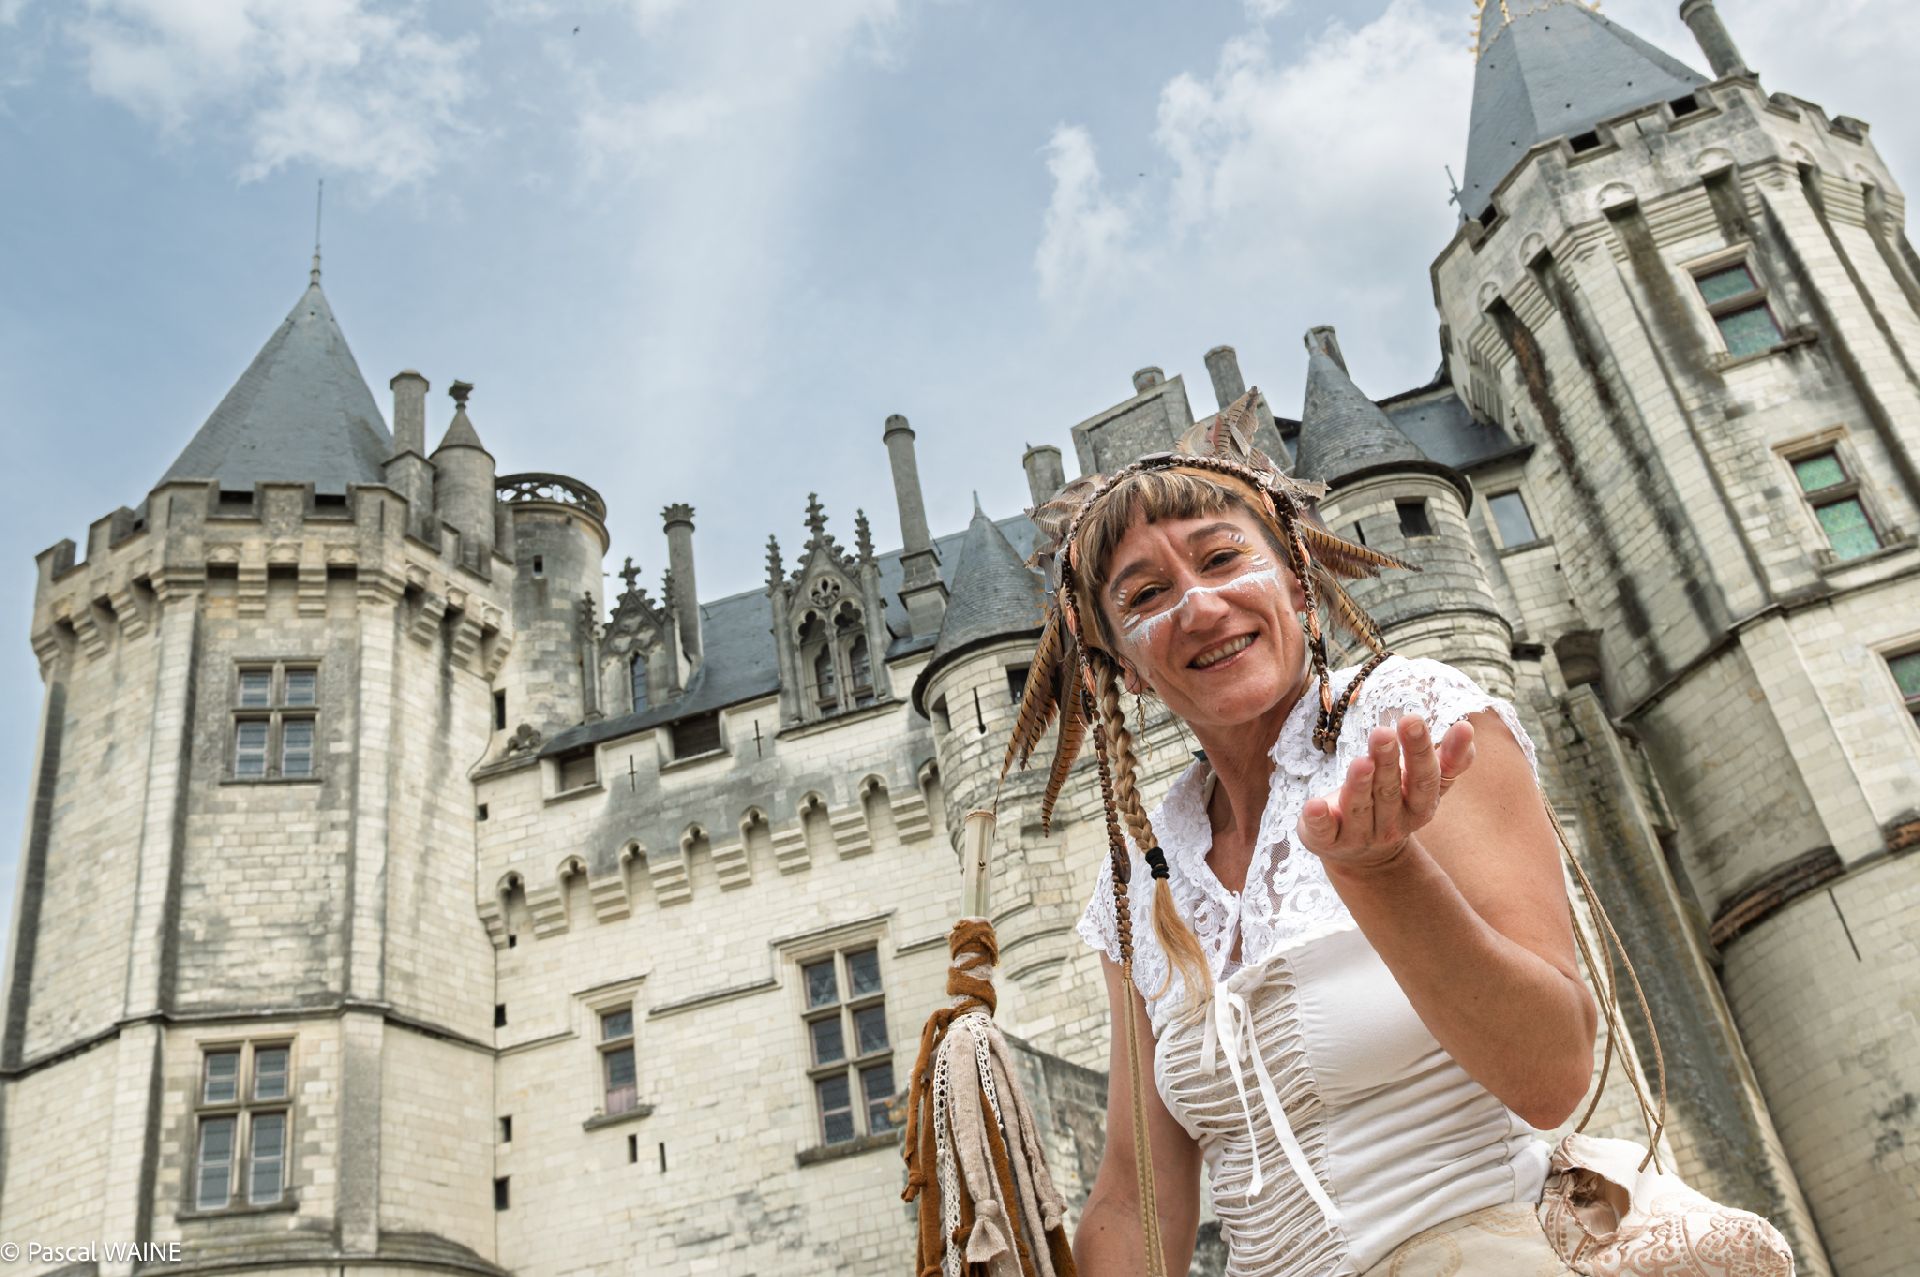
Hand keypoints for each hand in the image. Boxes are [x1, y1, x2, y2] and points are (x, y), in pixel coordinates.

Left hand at [1295, 714, 1474, 871]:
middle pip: (1390, 791)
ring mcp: (1359, 835)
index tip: (1413, 719)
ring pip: (1359, 808)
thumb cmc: (1395, 803)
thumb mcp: (1423, 785)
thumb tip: (1466, 728)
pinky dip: (1318, 820)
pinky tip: (1313, 805)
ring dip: (1359, 785)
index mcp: (1419, 806)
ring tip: (1360, 760)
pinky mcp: (1327, 841)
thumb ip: (1448, 760)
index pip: (1424, 778)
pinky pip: (1323, 832)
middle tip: (1382, 732)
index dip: (1420, 751)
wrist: (1365, 857)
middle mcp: (1392, 824)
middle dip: (1386, 762)